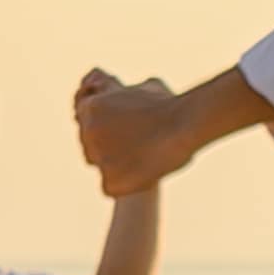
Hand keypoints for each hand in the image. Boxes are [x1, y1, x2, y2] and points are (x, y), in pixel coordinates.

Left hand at [72, 68, 192, 191]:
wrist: (184, 125)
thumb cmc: (171, 105)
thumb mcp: (146, 88)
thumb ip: (129, 95)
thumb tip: (132, 94)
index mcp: (91, 108)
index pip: (90, 124)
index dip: (110, 129)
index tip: (129, 132)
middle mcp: (88, 132)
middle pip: (92, 147)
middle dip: (112, 148)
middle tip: (139, 148)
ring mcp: (97, 158)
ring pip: (103, 167)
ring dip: (120, 166)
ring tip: (146, 159)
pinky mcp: (109, 182)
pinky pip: (111, 186)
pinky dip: (126, 184)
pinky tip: (146, 172)